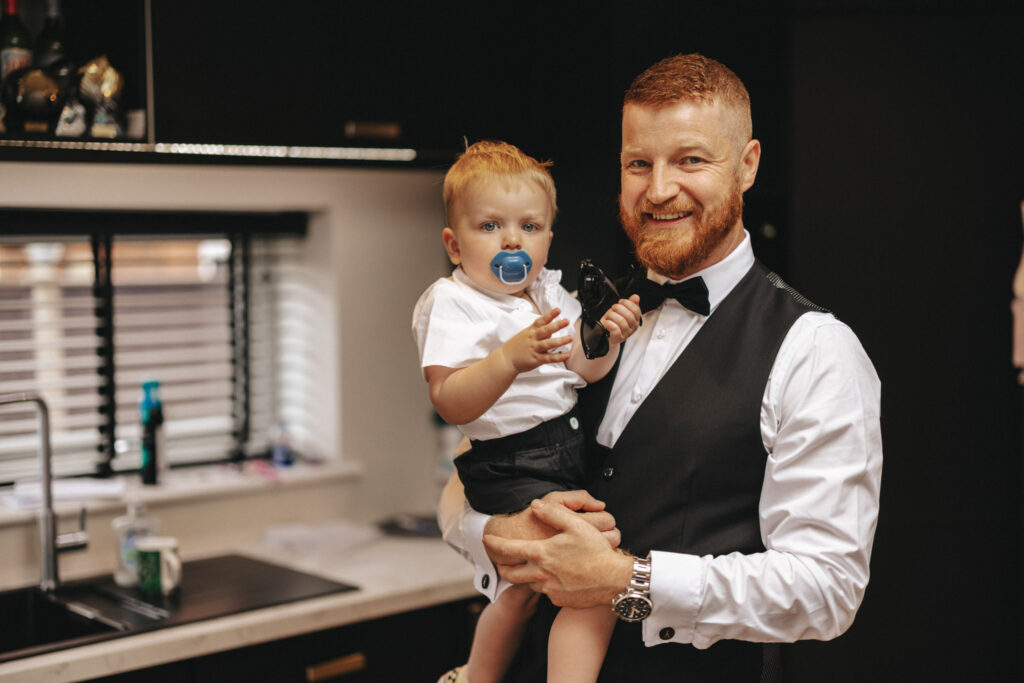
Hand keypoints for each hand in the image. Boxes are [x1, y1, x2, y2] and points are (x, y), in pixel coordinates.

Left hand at [484, 498, 632, 608]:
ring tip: (530, 567)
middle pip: (511, 573)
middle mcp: (541, 574)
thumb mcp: (576, 525)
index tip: (486, 540)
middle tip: (500, 562)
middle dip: (503, 567)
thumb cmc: (596, 552)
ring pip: (529, 583)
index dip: (495, 544)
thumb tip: (535, 505)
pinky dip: (545, 584)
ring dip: (526, 575)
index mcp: (542, 554)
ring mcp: (550, 590)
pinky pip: (547, 592)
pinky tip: (556, 577)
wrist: (614, 581)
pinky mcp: (560, 600)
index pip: (509, 550)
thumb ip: (554, 513)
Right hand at [500, 308, 572, 372]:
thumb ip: (538, 331)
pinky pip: (548, 358)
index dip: (550, 315)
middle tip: (566, 321)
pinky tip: (566, 355)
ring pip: (548, 344)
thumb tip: (550, 330)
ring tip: (570, 338)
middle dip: (556, 325)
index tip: (558, 310)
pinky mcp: (536, 359)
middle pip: (545, 330)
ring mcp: (534, 349)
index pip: (541, 320)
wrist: (505, 359)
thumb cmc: (516, 346)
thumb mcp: (525, 334)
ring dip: (560, 341)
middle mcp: (533, 339)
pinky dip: (558, 357)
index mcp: (530, 331)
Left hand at [601, 295, 641, 345]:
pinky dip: (609, 324)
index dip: (627, 303)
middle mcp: (633, 327)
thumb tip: (636, 297)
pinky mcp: (618, 338)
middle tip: (613, 308)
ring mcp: (626, 334)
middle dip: (618, 308)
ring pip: (621, 321)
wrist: (606, 334)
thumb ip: (630, 303)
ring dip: (612, 315)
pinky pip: (615, 329)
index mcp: (636, 320)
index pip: (636, 310)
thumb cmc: (613, 321)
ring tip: (609, 316)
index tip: (620, 302)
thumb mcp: (621, 310)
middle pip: (628, 315)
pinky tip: (607, 322)